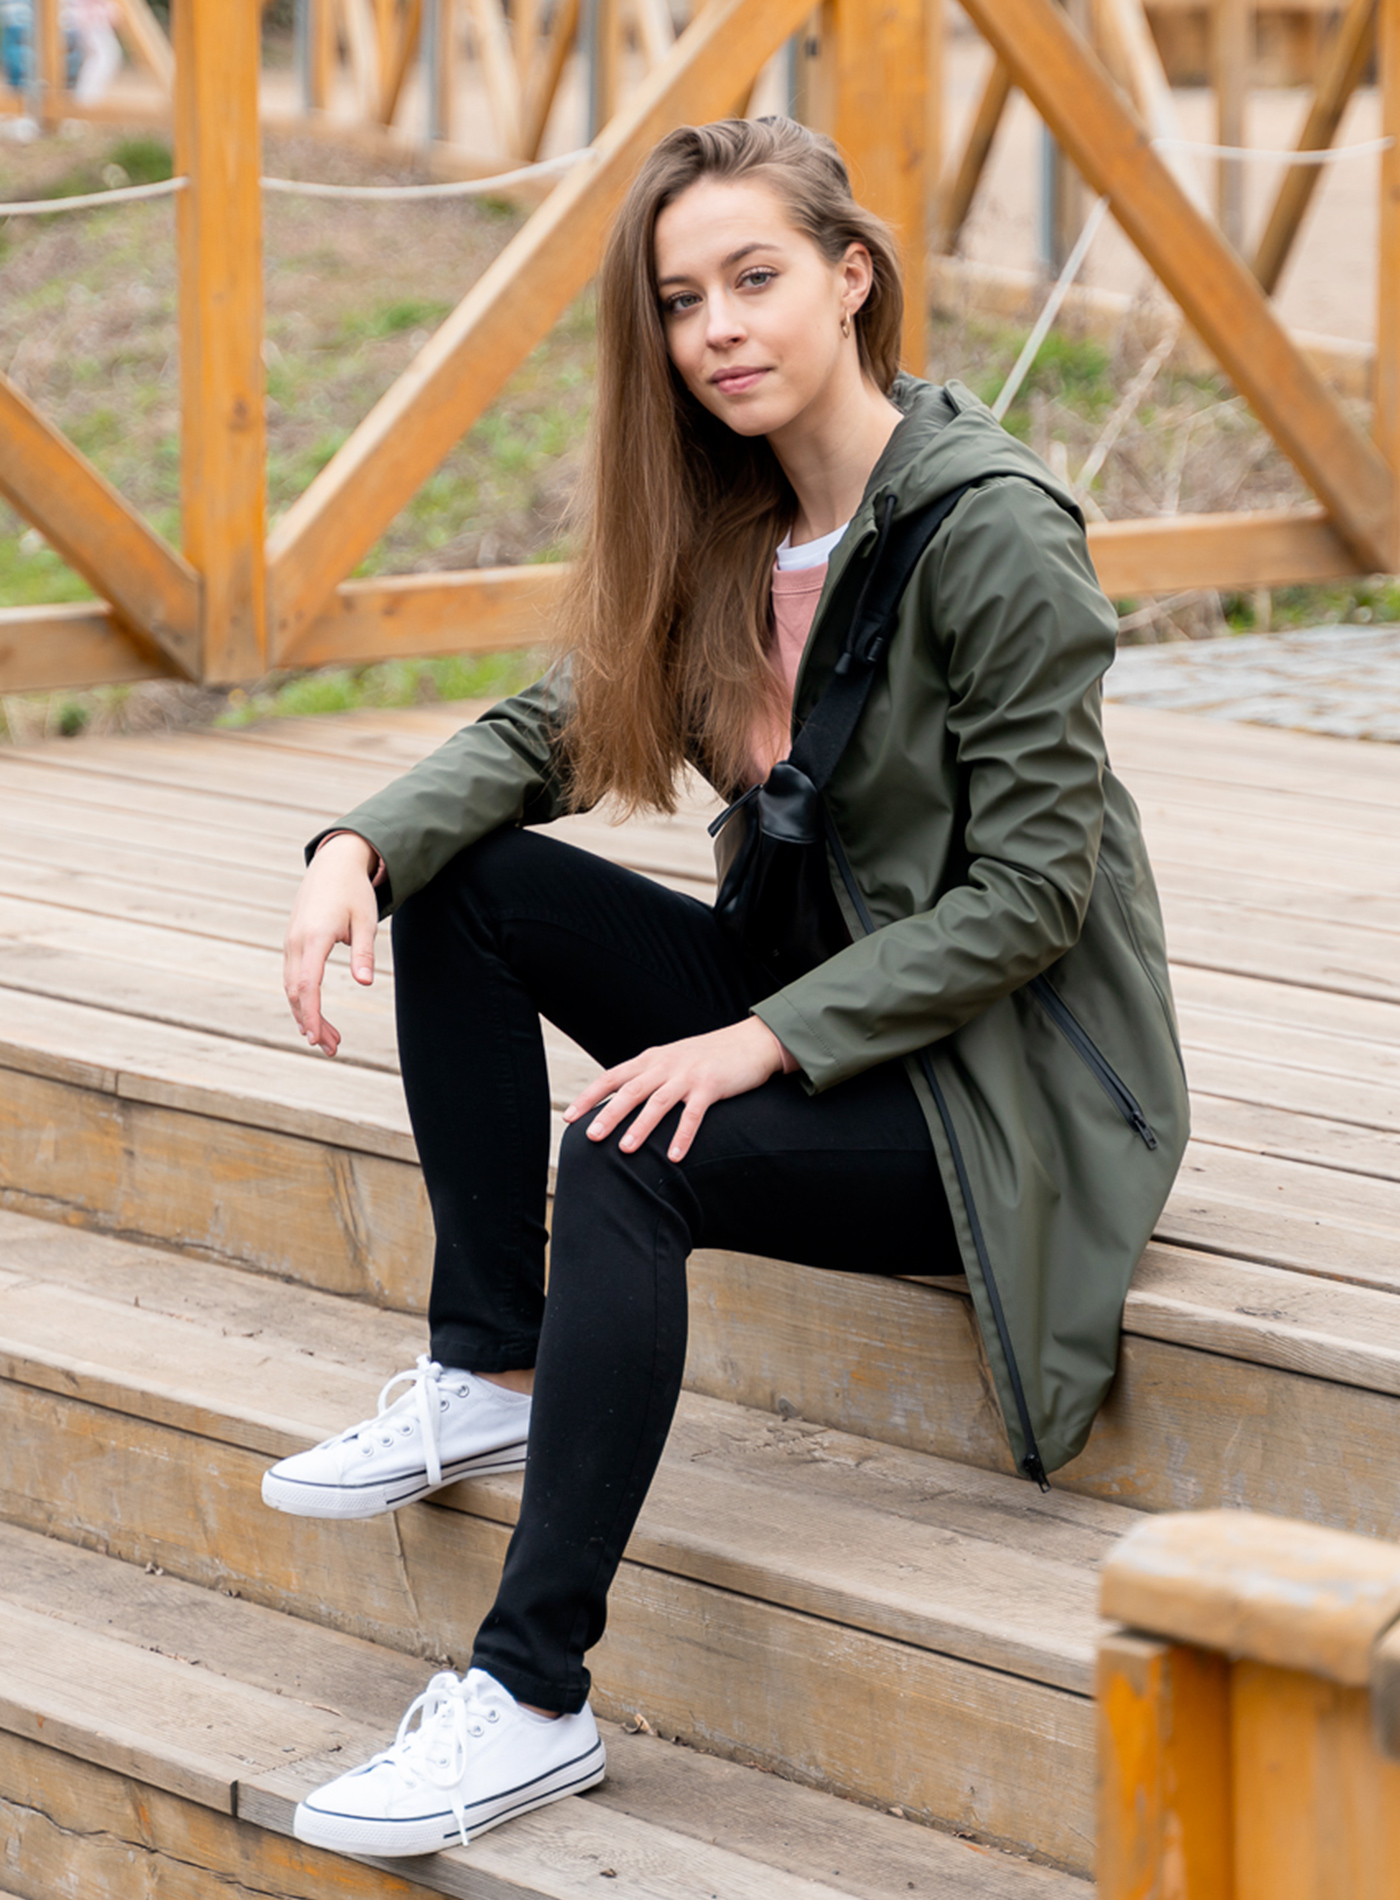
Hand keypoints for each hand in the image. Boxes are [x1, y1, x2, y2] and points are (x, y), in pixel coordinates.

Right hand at [283, 832, 378, 1056]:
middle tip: (332, 1049)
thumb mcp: (366, 921)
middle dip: (311, 1023)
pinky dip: (302, 999)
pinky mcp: (293, 943)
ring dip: (306, 1014)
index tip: (318, 1039)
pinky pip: (292, 976)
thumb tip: (366, 983)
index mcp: (314, 937)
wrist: (334, 864)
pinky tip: (314, 1015)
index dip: (312, 1014)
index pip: (307, 985)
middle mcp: (296, 942)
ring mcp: (290, 942)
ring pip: (291, 987)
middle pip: (296, 992)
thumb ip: (364, 952)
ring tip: (329, 1040)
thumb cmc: (354, 892)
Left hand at [563, 1018, 792, 1162]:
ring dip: (640, 1127)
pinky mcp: (711, 1086)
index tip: (569, 1118)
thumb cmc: (707, 1057)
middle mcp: (665, 1065)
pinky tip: (673, 1156)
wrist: (750, 1042)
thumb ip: (647, 1077)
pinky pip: (693, 1114)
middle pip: (630, 1091)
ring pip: (658, 1103)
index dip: (589, 1097)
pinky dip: (682, 1136)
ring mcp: (688, 1075)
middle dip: (608, 1114)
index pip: (611, 1077)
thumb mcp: (671, 1060)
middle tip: (591, 1136)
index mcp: (651, 1059)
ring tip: (625, 1150)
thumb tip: (618, 1102)